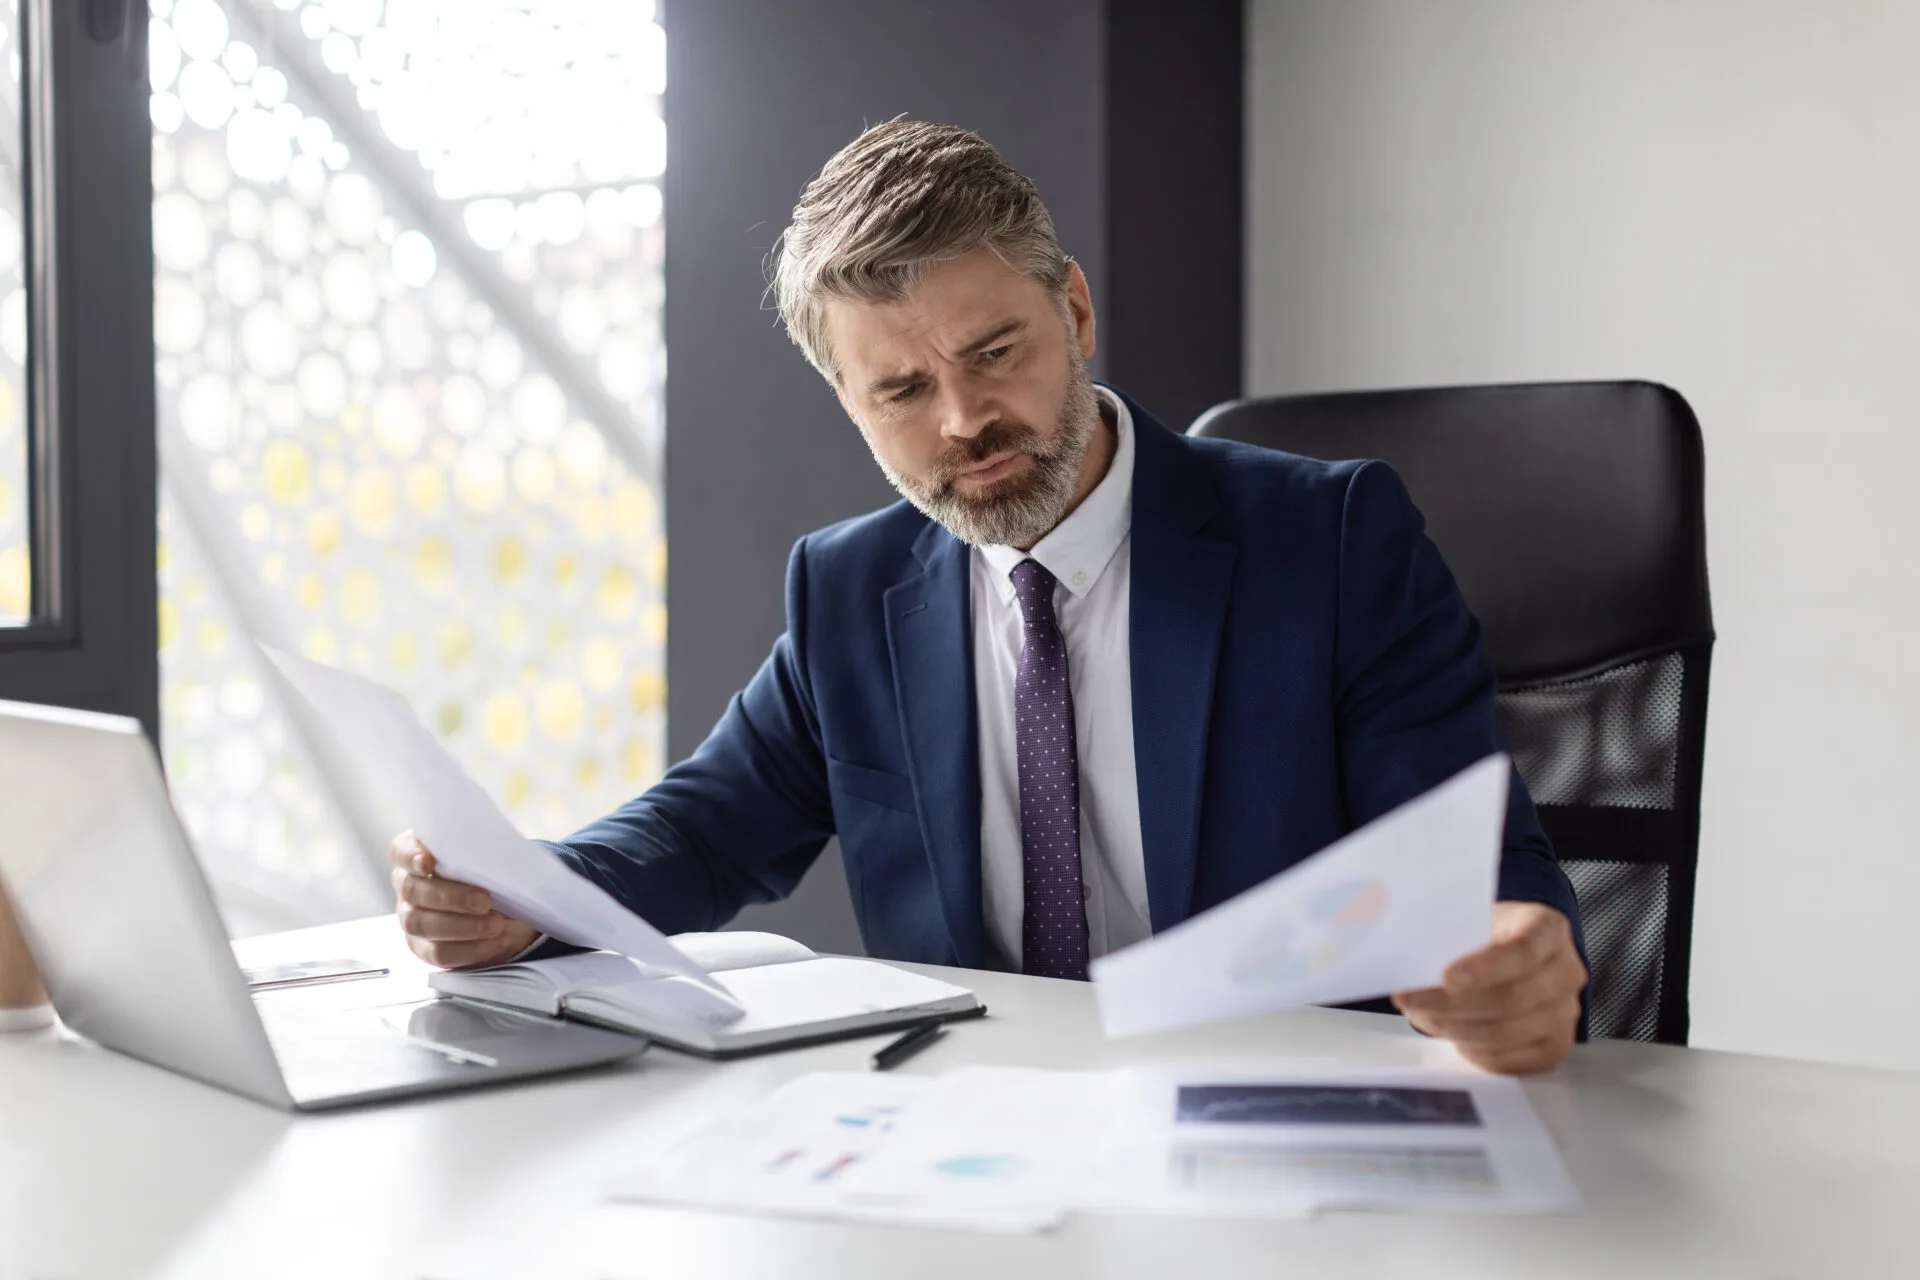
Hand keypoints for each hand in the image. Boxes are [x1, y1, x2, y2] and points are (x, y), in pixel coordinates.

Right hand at [390, 830, 538, 968]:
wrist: (506, 913)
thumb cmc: (491, 878)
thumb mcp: (488, 861)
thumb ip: (480, 855)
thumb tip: (496, 856)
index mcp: (418, 856)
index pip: (401, 850)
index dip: (410, 855)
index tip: (428, 862)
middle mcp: (408, 886)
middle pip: (412, 890)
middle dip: (450, 897)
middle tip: (484, 901)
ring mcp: (412, 918)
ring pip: (422, 924)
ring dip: (463, 926)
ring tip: (495, 925)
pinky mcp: (424, 947)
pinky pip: (439, 952)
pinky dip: (470, 948)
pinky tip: (494, 941)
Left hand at [1392, 900, 1585, 1073]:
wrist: (1520, 953)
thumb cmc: (1489, 934)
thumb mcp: (1472, 918)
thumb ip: (1449, 935)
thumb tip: (1406, 957)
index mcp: (1548, 929)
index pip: (1522, 952)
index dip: (1482, 968)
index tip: (1443, 977)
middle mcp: (1566, 972)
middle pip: (1510, 999)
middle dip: (1450, 1005)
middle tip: (1408, 1000)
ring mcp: (1565, 1012)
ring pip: (1506, 1033)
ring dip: (1454, 1029)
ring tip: (1421, 1015)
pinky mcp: (1555, 1046)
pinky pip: (1511, 1060)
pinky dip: (1473, 1052)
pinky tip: (1451, 1035)